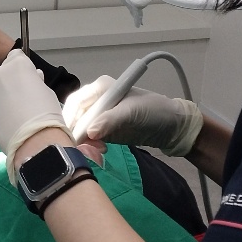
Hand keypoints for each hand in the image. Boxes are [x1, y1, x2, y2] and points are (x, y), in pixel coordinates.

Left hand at [0, 49, 70, 180]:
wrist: (34, 140)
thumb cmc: (47, 112)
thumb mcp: (47, 91)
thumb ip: (35, 81)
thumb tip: (32, 78)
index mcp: (18, 65)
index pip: (16, 56)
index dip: (23, 67)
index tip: (29, 78)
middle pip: (4, 73)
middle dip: (12, 82)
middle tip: (23, 99)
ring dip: (3, 97)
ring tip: (15, 115)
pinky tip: (7, 123)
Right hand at [64, 76, 203, 158]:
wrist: (172, 127)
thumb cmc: (154, 111)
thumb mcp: (133, 112)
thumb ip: (110, 121)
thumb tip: (89, 132)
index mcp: (100, 88)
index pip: (75, 102)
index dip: (70, 118)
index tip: (69, 136)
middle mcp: (97, 101)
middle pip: (75, 118)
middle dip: (77, 134)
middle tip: (83, 148)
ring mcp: (100, 117)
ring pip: (81, 131)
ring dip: (84, 143)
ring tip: (96, 151)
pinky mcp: (105, 132)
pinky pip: (90, 140)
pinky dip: (91, 147)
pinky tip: (99, 152)